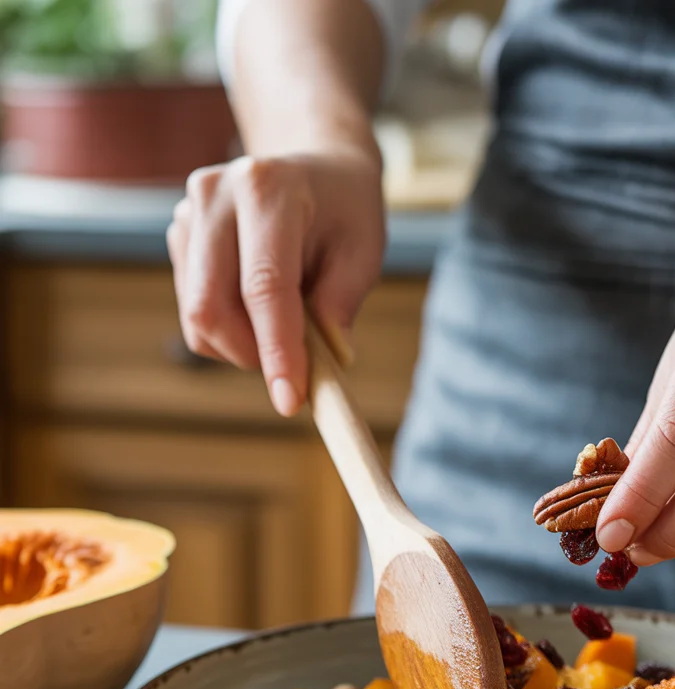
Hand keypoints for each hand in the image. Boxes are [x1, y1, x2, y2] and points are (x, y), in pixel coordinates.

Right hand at [166, 146, 384, 415]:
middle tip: (295, 368)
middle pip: (210, 307)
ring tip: (286, 325)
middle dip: (251, 356)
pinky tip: (260, 307)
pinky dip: (231, 330)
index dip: (276, 351)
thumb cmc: (346, 212)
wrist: (315, 168)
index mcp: (268, 189)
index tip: (290, 402)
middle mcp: (215, 195)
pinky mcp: (178, 237)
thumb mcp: (363, 253)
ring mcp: (188, 214)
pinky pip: (195, 311)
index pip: (264, 287)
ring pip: (197, 318)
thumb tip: (321, 365)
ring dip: (242, 346)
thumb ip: (340, 306)